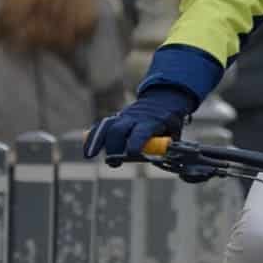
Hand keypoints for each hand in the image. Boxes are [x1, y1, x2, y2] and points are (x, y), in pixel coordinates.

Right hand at [84, 86, 198, 163]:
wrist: (162, 100)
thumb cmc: (169, 120)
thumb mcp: (175, 130)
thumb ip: (167, 144)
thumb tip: (163, 159)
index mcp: (152, 120)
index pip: (141, 132)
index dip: (136, 143)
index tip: (133, 155)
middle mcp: (135, 117)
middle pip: (118, 129)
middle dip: (113, 147)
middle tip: (114, 163)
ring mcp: (123, 117)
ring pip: (106, 126)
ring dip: (97, 141)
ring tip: (90, 155)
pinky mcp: (116, 119)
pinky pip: (101, 127)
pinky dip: (92, 138)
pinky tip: (88, 151)